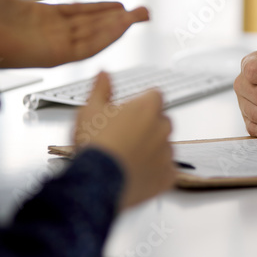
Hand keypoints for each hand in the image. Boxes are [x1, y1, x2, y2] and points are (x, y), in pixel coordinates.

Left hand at [0, 0, 149, 73]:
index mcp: (39, 18)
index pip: (79, 14)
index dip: (100, 9)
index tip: (120, 6)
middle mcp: (50, 33)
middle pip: (93, 26)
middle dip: (120, 19)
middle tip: (143, 12)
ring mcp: (53, 45)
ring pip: (95, 36)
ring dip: (118, 27)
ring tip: (139, 17)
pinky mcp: (54, 56)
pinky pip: (86, 47)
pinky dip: (105, 37)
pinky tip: (121, 27)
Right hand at [74, 72, 175, 210]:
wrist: (98, 182)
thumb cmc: (95, 146)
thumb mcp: (89, 110)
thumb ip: (100, 89)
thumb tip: (104, 74)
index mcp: (147, 107)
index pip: (154, 96)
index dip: (141, 103)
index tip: (130, 111)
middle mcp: (162, 127)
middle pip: (161, 121)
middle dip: (148, 126)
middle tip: (125, 137)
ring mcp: (167, 152)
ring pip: (164, 146)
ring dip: (152, 149)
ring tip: (128, 158)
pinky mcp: (168, 175)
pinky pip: (166, 170)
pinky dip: (155, 172)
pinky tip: (137, 173)